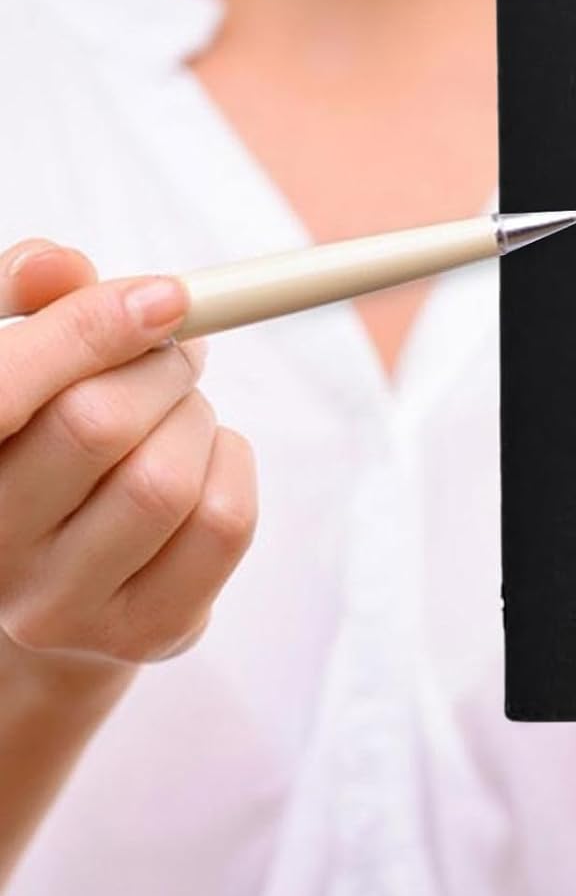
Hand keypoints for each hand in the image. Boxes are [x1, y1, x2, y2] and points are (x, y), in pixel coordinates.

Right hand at [0, 237, 257, 688]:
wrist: (53, 582)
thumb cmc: (37, 443)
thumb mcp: (19, 368)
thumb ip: (30, 303)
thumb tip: (56, 263)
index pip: (2, 390)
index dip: (88, 328)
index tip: (168, 296)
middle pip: (97, 424)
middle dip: (161, 365)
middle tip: (177, 351)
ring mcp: (61, 606)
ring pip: (168, 479)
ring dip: (197, 417)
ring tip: (180, 412)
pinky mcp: (145, 632)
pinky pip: (224, 522)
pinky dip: (234, 465)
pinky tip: (204, 461)